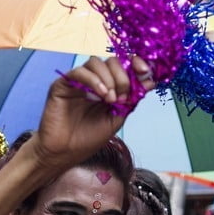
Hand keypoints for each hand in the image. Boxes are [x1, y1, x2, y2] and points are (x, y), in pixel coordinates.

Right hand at [30, 56, 151, 169]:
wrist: (65, 153)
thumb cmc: (89, 138)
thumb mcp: (117, 118)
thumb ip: (132, 99)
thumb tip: (151, 80)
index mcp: (108, 87)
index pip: (123, 66)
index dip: (136, 63)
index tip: (145, 71)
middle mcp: (94, 81)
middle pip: (111, 61)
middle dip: (122, 76)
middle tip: (122, 97)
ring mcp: (78, 81)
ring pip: (96, 62)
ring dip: (108, 78)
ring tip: (110, 99)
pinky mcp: (63, 84)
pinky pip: (79, 71)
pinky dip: (93, 80)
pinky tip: (99, 95)